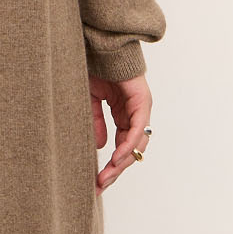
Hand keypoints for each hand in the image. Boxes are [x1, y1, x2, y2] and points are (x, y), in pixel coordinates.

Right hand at [89, 74, 151, 191]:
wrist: (99, 47)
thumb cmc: (94, 69)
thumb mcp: (90, 103)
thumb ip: (95, 123)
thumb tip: (99, 147)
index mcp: (123, 114)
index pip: (121, 146)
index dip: (110, 165)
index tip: (96, 182)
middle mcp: (134, 114)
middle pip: (131, 150)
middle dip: (115, 170)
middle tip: (100, 186)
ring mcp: (140, 108)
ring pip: (137, 144)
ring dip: (121, 162)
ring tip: (106, 177)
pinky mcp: (142, 101)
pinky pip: (137, 129)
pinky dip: (128, 144)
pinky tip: (116, 157)